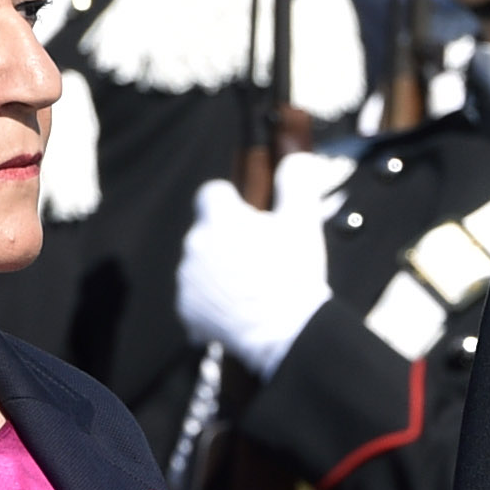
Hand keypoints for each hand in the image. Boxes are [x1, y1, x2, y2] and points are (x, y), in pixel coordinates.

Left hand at [177, 179, 332, 371]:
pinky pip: (196, 298)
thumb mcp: (302, 223)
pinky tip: (238, 309)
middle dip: (226, 239)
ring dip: (218, 269)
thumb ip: (295, 184)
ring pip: (200, 264)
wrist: (284, 331)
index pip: (212, 192)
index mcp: (220, 219)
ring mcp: (188, 279)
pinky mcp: (186, 310)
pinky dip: (212, 301)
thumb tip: (295, 158)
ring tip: (250, 286)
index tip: (248, 215)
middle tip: (258, 256)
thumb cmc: (292, 274)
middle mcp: (195, 244)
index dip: (230, 201)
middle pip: (206, 231)